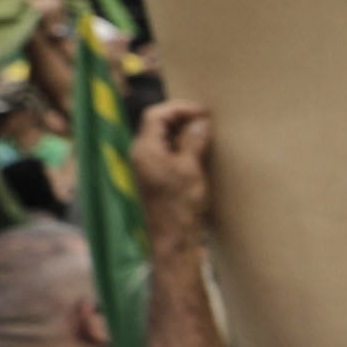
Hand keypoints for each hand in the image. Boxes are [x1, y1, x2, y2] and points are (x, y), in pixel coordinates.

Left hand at [128, 97, 214, 236]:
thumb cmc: (180, 205)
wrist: (172, 238)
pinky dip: (180, 147)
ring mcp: (145, 167)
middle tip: (206, 120)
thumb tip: (201, 122)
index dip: (180, 108)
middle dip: (181, 118)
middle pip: (156, 125)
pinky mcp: (153, 178)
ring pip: (161, 138)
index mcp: (145, 149)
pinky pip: (165, 153)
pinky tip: (198, 153)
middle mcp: (140, 155)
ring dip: (182, 133)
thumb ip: (193, 142)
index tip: (204, 112)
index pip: (156, 115)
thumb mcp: (191, 169)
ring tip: (205, 134)